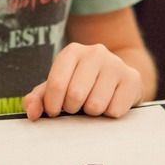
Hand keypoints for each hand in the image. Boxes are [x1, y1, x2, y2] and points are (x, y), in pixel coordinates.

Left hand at [22, 42, 142, 120]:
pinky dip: (109, 114)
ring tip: (94, 102)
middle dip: (73, 109)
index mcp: (72, 51)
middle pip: (76, 95)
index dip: (53, 105)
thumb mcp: (57, 88)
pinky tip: (110, 102)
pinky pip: (115, 110)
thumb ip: (38, 98)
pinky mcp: (132, 79)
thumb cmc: (81, 85)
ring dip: (92, 113)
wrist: (117, 80)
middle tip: (76, 106)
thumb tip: (32, 112)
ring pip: (96, 105)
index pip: (56, 84)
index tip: (55, 111)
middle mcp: (95, 52)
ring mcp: (116, 64)